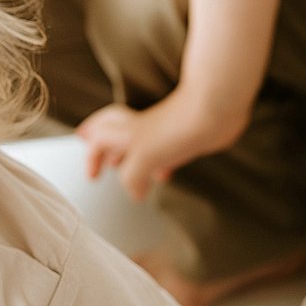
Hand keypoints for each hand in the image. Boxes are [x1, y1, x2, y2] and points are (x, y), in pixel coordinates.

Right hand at [77, 89, 240, 200]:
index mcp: (126, 132)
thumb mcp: (143, 158)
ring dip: (129, 156)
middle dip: (101, 141)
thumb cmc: (178, 128)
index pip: (99, 140)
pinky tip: (163, 174)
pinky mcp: (182, 138)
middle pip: (111, 128)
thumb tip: (135, 192)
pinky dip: (158, 164)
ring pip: (137, 142)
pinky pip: (163, 153)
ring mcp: (161, 132)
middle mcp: (140, 129)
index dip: (92, 157)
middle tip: (95, 152)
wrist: (213, 113)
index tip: (93, 177)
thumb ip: (131, 177)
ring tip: (125, 168)